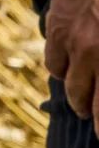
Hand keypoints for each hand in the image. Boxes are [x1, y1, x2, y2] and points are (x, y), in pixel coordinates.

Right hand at [45, 0, 98, 138]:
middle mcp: (95, 49)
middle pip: (86, 98)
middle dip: (90, 112)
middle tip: (93, 120)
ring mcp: (74, 39)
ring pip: (68, 82)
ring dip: (76, 93)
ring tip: (81, 97)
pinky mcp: (57, 27)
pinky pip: (53, 61)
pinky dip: (61, 67)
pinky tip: (71, 65)